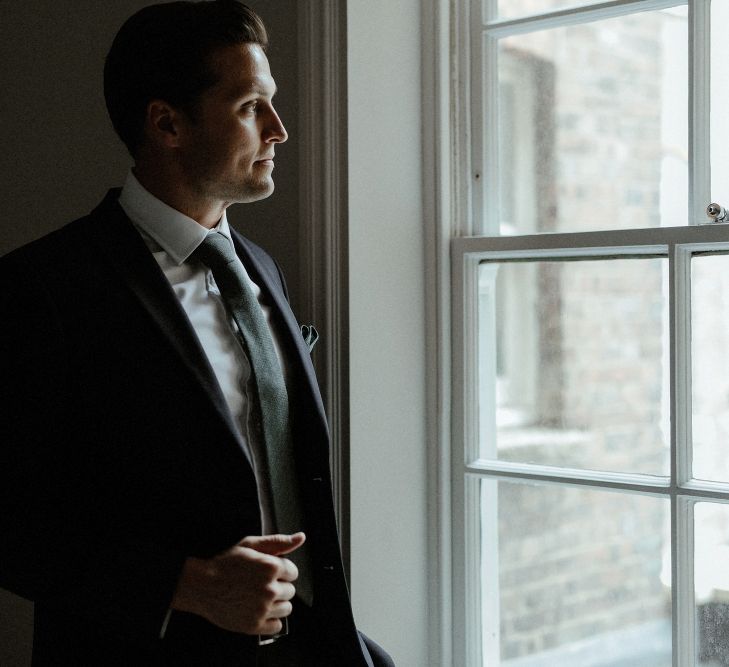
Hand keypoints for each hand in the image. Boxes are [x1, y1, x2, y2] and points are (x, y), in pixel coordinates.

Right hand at [170, 532, 304, 634]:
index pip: (293, 572)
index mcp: (271, 567)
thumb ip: (278, 542)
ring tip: (260, 597)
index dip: (281, 571)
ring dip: (277, 603)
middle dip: (279, 586)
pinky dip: (270, 620)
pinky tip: (259, 610)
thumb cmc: (225, 563)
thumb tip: (300, 537)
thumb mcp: (250, 544)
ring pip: (287, 609)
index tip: (269, 572)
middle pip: (291, 591)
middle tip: (260, 584)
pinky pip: (277, 626)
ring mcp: (262, 608)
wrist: (201, 585)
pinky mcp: (254, 625)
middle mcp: (269, 589)